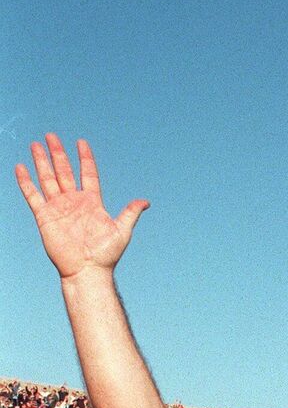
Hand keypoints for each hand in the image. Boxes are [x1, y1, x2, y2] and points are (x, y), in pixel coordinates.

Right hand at [16, 133, 148, 281]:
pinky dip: (26, 182)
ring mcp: (59, 208)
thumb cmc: (106, 255)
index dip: (85, 158)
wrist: (88, 271)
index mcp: (92, 202)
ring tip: (36, 144)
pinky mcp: (45, 217)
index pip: (87, 173)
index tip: (81, 142)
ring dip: (42, 162)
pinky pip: (33, 196)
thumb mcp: (122, 231)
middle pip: (64, 171)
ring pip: (48, 179)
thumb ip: (130, 213)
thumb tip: (145, 202)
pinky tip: (21, 167)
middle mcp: (74, 202)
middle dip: (58, 153)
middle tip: (51, 135)